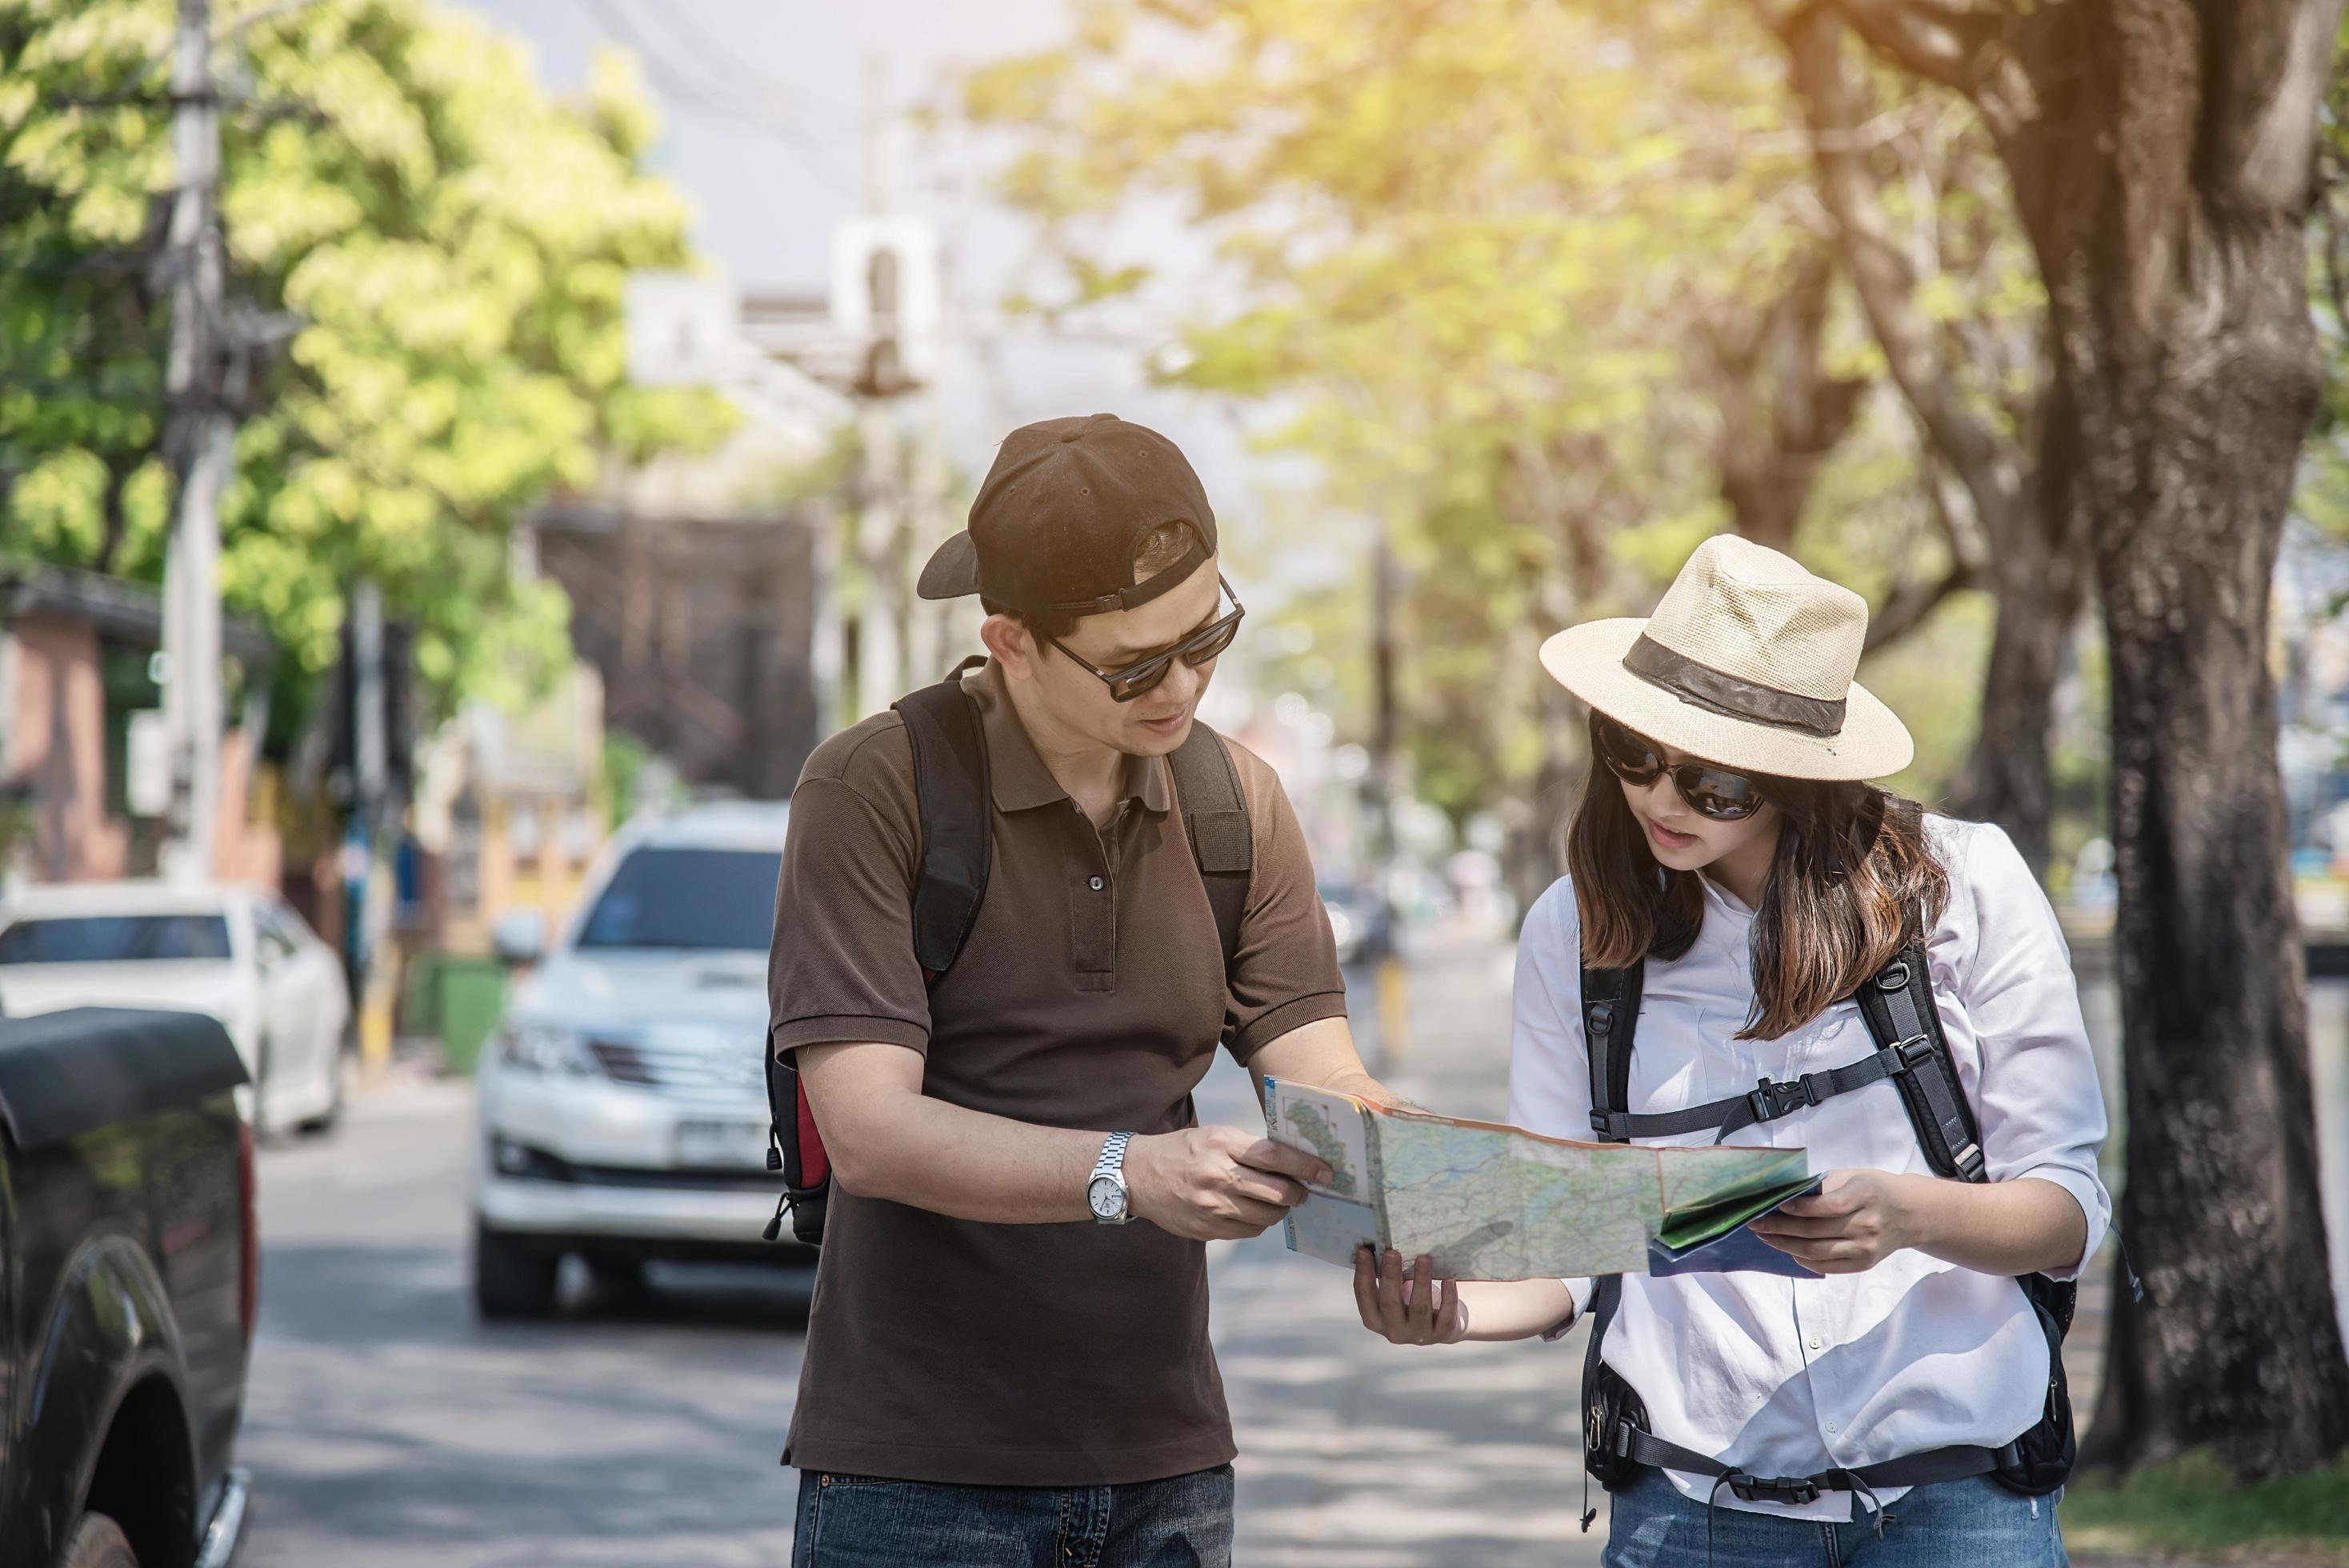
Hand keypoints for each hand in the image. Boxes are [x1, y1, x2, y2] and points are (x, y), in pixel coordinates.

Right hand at [1124, 1126, 1330, 1240]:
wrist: (1137, 1175)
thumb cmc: (1184, 1150)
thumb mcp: (1215, 1136)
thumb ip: (1250, 1149)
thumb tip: (1294, 1163)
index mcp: (1223, 1145)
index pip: (1276, 1158)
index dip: (1306, 1166)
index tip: (1327, 1172)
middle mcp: (1218, 1176)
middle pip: (1277, 1194)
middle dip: (1299, 1194)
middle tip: (1305, 1190)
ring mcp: (1211, 1207)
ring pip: (1266, 1217)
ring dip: (1280, 1211)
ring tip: (1279, 1201)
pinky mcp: (1206, 1229)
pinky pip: (1248, 1231)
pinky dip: (1259, 1223)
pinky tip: (1254, 1212)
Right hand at [1353, 1247, 1468, 1344]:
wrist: (1443, 1324)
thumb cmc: (1411, 1300)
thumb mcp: (1395, 1293)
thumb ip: (1386, 1277)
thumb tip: (1379, 1244)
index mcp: (1375, 1319)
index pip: (1365, 1296)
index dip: (1363, 1273)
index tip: (1363, 1250)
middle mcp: (1394, 1331)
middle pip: (1390, 1303)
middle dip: (1391, 1276)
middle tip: (1392, 1252)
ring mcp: (1419, 1335)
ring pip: (1420, 1308)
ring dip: (1421, 1281)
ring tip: (1424, 1258)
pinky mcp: (1443, 1333)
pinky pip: (1446, 1316)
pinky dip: (1448, 1297)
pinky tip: (1449, 1279)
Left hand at [1748, 1169, 1921, 1272]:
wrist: (1909, 1213)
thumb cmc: (1873, 1189)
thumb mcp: (1853, 1177)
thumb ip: (1823, 1185)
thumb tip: (1783, 1192)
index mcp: (1865, 1196)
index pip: (1826, 1206)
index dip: (1797, 1208)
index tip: (1775, 1204)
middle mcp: (1867, 1225)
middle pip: (1814, 1231)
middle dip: (1779, 1228)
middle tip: (1755, 1222)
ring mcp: (1866, 1248)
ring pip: (1815, 1252)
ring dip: (1784, 1245)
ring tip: (1765, 1236)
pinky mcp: (1863, 1264)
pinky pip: (1825, 1267)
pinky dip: (1802, 1259)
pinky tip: (1788, 1248)